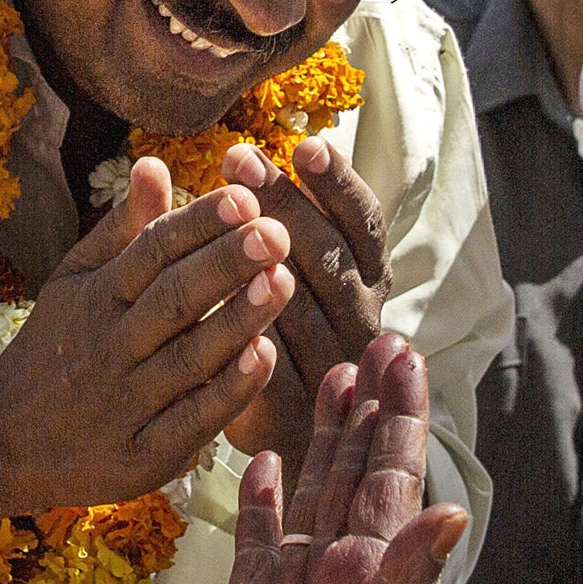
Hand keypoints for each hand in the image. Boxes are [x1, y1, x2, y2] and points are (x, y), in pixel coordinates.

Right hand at [0, 156, 294, 513]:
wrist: (2, 442)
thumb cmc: (57, 346)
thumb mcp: (77, 281)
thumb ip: (124, 229)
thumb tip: (155, 162)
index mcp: (97, 296)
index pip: (152, 250)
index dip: (198, 222)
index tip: (246, 196)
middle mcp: (109, 346)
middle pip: (173, 299)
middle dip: (225, 264)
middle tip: (277, 232)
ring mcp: (124, 404)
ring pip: (187, 357)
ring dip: (237, 321)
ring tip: (284, 283)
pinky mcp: (140, 457)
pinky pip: (189, 420)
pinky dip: (226, 392)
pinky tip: (264, 359)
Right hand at [188, 334, 468, 583]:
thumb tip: (453, 508)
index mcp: (377, 583)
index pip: (394, 481)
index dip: (400, 419)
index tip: (405, 356)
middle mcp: (340, 577)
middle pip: (356, 473)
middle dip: (368, 409)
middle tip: (376, 340)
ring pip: (313, 493)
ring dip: (323, 437)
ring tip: (332, 376)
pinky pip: (257, 542)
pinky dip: (262, 499)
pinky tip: (267, 461)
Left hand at [220, 138, 389, 464]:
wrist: (284, 438)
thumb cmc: (283, 335)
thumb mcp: (287, 274)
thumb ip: (268, 220)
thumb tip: (234, 152)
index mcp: (365, 280)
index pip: (364, 225)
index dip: (339, 186)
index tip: (306, 145)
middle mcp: (359, 320)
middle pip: (327, 256)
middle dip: (283, 203)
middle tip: (239, 157)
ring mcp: (331, 367)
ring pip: (299, 307)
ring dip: (260, 260)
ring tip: (223, 220)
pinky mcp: (294, 411)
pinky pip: (271, 366)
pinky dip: (248, 331)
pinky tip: (217, 296)